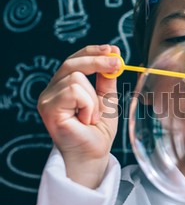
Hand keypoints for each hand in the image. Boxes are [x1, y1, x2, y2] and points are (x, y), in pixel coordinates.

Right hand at [38, 45, 121, 187]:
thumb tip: (113, 56)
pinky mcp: (49, 108)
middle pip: (73, 63)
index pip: (74, 60)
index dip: (92, 51)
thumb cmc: (98, 130)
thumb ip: (106, 79)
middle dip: (98, 61)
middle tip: (117, 63)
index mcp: (64, 86)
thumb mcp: (107, 99)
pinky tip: (85, 120)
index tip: (113, 50)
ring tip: (92, 116)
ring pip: (77, 79)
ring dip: (94, 99)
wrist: (94, 154)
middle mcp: (52, 90)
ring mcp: (47, 99)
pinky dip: (88, 105)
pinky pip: (74, 92)